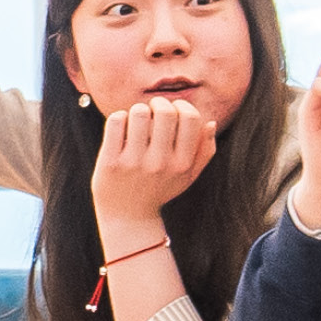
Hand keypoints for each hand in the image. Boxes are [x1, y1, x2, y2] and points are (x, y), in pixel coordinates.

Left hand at [89, 97, 216, 217]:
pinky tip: (121, 128)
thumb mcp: (187, 177)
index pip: (191, 118)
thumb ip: (205, 151)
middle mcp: (160, 164)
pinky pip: (116, 121)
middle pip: (165, 111)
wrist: (127, 217)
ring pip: (139, 112)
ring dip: (137, 110)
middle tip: (152, 111)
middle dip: (158, 104)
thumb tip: (210, 123)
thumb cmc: (159, 190)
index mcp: (182, 165)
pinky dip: (118, 118)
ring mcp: (134, 163)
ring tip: (136, 120)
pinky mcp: (111, 162)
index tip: (173, 111)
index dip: (182, 106)